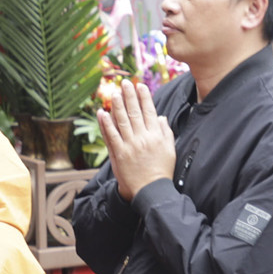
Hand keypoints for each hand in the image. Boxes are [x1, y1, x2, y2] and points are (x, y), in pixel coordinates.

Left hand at [99, 80, 175, 201]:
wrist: (151, 190)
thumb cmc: (162, 171)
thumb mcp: (170, 150)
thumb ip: (166, 132)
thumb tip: (161, 117)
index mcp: (156, 136)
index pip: (149, 111)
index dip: (144, 97)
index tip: (140, 86)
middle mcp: (143, 138)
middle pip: (134, 112)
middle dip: (130, 96)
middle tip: (125, 83)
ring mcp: (129, 145)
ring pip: (122, 121)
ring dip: (117, 105)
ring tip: (114, 93)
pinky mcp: (118, 154)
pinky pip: (111, 135)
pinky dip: (105, 123)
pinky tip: (102, 112)